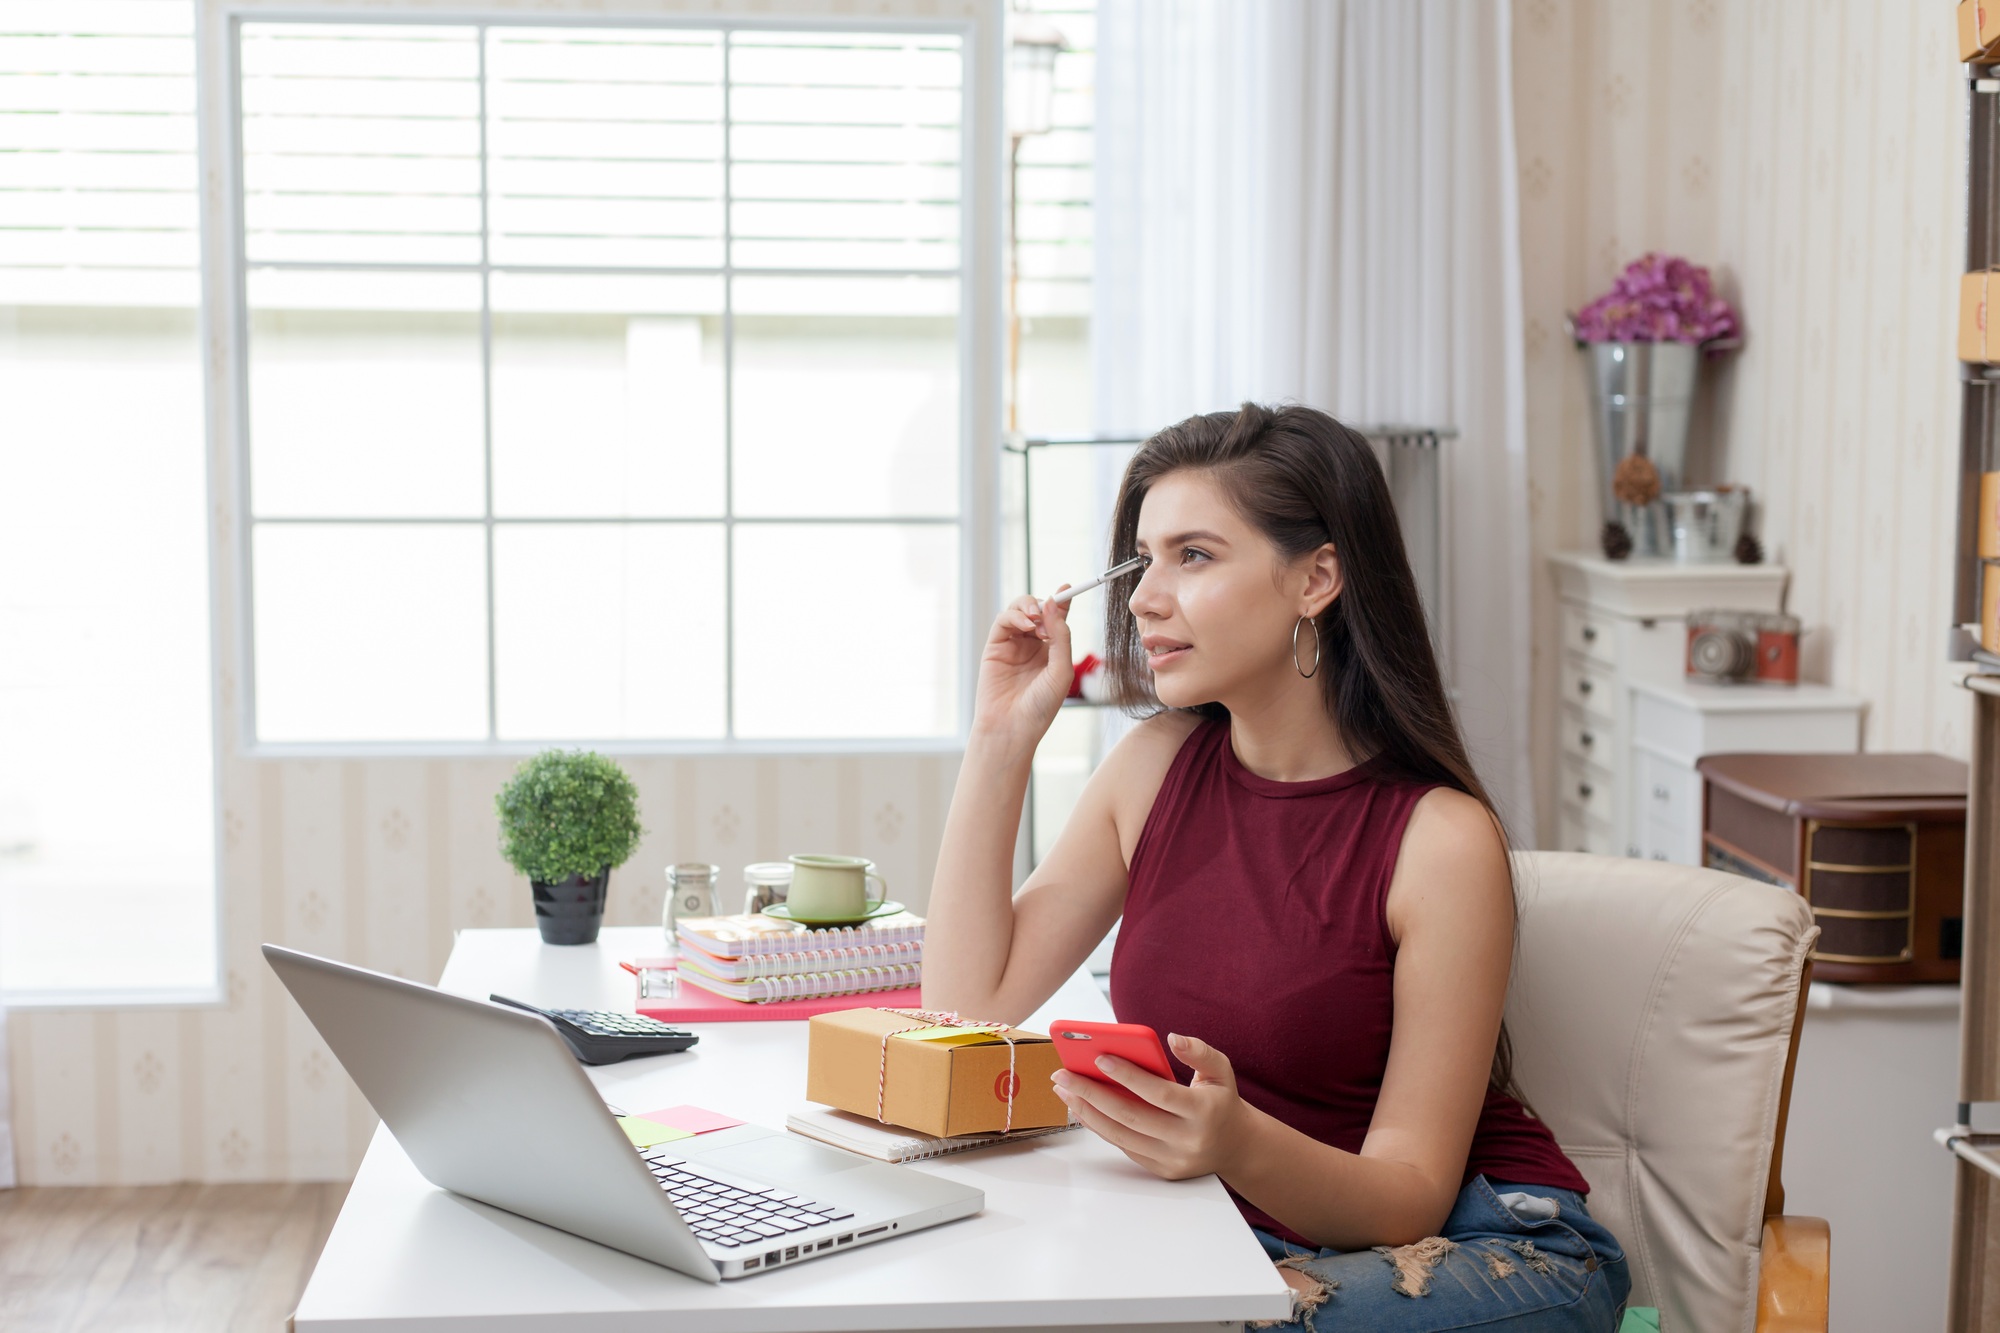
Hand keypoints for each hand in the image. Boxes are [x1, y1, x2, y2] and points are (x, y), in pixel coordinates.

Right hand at [971, 588, 1073, 747]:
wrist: (1012, 728)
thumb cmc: (1040, 706)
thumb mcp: (1061, 670)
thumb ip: (1060, 636)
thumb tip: (1053, 604)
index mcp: (1052, 651)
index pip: (1057, 619)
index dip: (1062, 602)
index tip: (1068, 587)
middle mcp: (1032, 645)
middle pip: (1037, 609)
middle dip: (1043, 604)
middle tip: (1047, 612)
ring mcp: (1012, 645)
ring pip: (1019, 610)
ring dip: (1029, 607)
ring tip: (1036, 621)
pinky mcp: (995, 647)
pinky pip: (1003, 621)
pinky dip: (1015, 616)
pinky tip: (1026, 626)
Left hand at [1050, 1032, 1249, 1180]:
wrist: (1235, 1147)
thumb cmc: (1220, 1101)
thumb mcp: (1221, 1071)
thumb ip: (1200, 1052)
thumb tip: (1172, 1038)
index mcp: (1203, 1112)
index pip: (1159, 1093)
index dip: (1128, 1076)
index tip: (1099, 1056)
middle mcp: (1187, 1140)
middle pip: (1131, 1116)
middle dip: (1091, 1093)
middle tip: (1063, 1074)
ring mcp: (1172, 1159)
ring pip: (1120, 1135)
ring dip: (1086, 1111)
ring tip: (1064, 1090)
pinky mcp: (1160, 1170)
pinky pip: (1123, 1146)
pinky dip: (1098, 1126)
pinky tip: (1082, 1107)